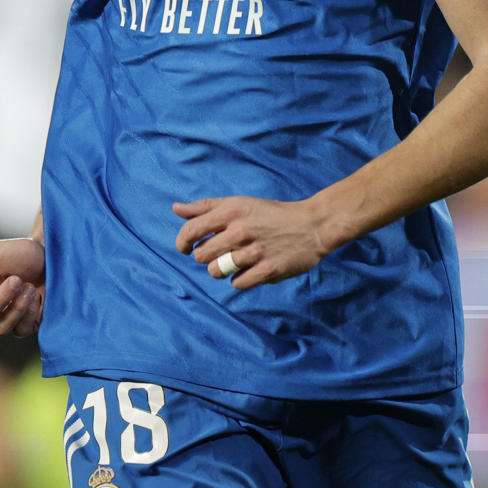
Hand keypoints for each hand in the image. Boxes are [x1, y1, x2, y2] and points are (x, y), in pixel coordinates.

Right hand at [0, 237, 45, 335]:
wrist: (50, 254)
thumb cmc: (17, 251)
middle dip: (1, 299)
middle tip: (17, 279)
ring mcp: (5, 317)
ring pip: (1, 328)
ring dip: (16, 307)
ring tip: (29, 286)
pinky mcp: (25, 322)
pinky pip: (21, 330)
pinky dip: (30, 313)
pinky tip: (37, 297)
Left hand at [174, 195, 326, 290]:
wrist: (311, 225)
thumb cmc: (271, 214)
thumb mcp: (239, 203)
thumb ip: (206, 207)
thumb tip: (176, 208)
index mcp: (231, 211)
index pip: (191, 230)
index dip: (183, 242)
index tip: (186, 248)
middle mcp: (240, 230)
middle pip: (201, 255)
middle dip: (206, 257)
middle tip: (220, 254)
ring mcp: (254, 252)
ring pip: (216, 271)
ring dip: (221, 270)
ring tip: (235, 262)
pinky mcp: (268, 270)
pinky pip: (237, 284)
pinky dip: (239, 280)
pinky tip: (250, 270)